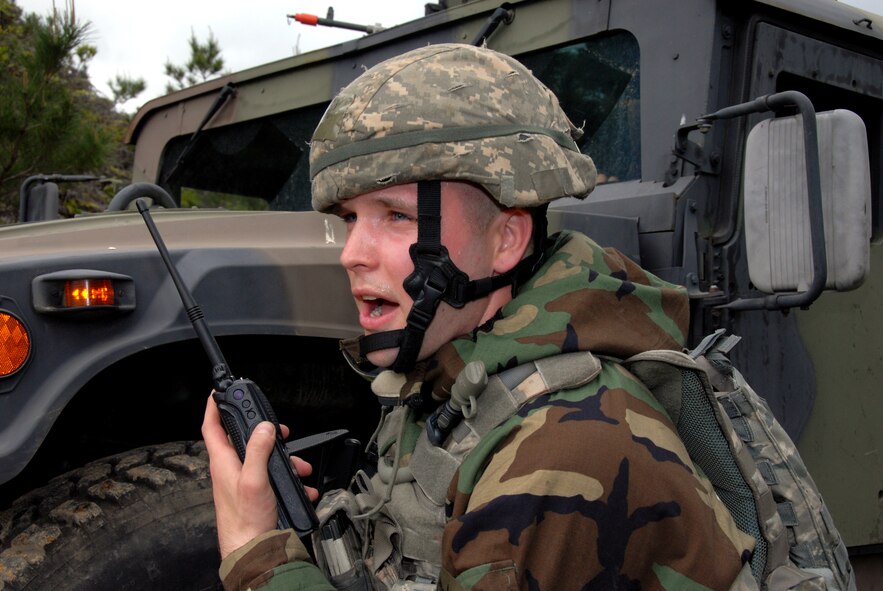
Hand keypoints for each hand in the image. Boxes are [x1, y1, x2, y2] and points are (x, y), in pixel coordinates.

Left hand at [202, 394, 318, 558]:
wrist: (253, 551)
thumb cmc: (246, 522)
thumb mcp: (254, 480)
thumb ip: (258, 450)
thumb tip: (263, 427)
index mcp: (223, 462)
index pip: (211, 427)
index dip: (213, 407)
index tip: (218, 393)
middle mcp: (231, 470)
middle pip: (245, 439)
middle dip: (266, 434)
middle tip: (280, 431)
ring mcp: (243, 482)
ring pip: (263, 459)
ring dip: (284, 460)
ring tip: (299, 467)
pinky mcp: (255, 494)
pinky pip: (272, 478)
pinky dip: (288, 479)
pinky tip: (301, 486)